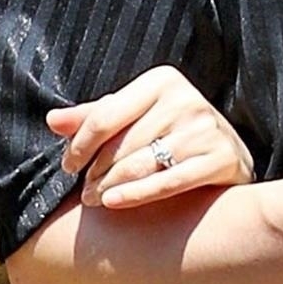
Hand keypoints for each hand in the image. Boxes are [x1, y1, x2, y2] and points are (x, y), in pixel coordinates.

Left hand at [48, 68, 256, 208]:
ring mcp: (205, 129)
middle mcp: (186, 99)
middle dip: (95, 171)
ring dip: (109, 186)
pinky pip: (167, 183)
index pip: (106, 115)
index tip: (69, 165)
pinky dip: (135, 195)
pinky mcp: (220, 159)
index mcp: (162, 80)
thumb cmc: (172, 135)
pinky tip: (113, 203)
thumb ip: (95, 118)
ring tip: (94, 200)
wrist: (231, 157)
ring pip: (140, 164)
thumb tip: (51, 121)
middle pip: (121, 143)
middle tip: (84, 191)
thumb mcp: (135, 118)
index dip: (80, 144)